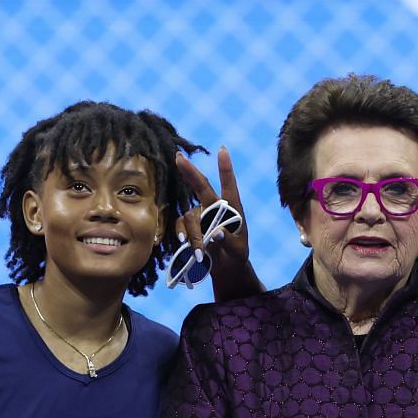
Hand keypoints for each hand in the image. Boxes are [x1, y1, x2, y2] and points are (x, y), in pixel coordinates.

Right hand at [177, 147, 253, 275]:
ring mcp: (201, 216)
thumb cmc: (236, 255)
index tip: (222, 150)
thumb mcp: (238, 250)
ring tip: (201, 252)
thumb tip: (216, 233)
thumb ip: (229, 241)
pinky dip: (183, 234)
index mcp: (232, 207)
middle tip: (178, 157)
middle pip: (201, 186)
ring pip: (191, 216)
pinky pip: (182, 225)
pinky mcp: (190, 227)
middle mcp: (215, 206)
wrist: (226, 268)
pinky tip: (184, 243)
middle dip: (190, 172)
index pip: (229, 185)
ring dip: (194, 234)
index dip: (225, 168)